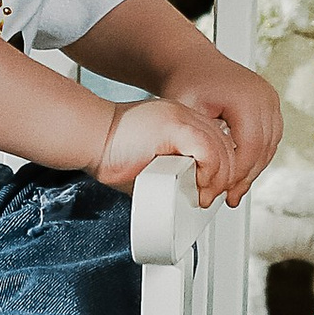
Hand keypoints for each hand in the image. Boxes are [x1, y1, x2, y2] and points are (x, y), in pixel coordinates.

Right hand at [92, 93, 234, 204]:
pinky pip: (208, 149)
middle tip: (209, 198)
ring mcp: (180, 117)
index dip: (221, 169)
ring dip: (218, 179)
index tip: (212, 190)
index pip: (218, 142)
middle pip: (226, 145)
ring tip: (203, 196)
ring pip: (222, 148)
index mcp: (179, 121)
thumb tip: (181, 199)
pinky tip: (198, 185)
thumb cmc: (107, 152)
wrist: (88, 137)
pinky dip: (209, 171)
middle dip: (224, 177)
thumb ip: (169, 175)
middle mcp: (184, 114)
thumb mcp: (147, 167)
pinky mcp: (174, 125)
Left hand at [166, 55, 282, 201]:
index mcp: (247, 97)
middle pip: (264, 149)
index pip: (250, 146)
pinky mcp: (270, 104)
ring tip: (233, 191)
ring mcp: (270, 99)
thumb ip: (198, 143)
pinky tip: (240, 172)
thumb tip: (206, 178)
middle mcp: (264, 96)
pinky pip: (269, 138)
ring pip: (270, 146)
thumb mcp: (186, 113)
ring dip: (252, 170)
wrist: (191, 61)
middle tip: (227, 198)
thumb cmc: (186, 82)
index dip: (236, 173)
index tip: (220, 191)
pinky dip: (256, 157)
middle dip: (245, 177)